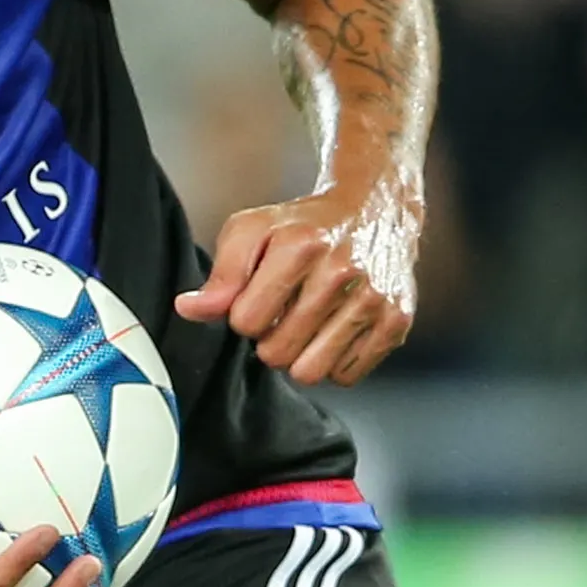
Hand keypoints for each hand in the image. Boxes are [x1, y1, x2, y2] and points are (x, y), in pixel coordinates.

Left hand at [176, 181, 419, 386]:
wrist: (375, 210)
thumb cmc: (304, 225)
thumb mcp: (251, 231)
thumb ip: (220, 274)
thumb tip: (188, 309)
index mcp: (300, 246)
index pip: (245, 322)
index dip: (243, 315)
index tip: (257, 298)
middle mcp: (342, 272)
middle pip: (276, 353)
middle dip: (269, 338)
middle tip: (284, 312)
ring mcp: (374, 299)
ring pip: (311, 372)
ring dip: (299, 356)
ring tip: (306, 325)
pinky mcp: (397, 321)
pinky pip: (346, 376)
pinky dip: (334, 361)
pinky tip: (334, 331)